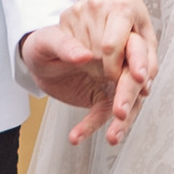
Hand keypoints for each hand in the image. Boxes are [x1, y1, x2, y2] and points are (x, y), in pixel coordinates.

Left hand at [24, 0, 157, 148]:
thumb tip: (83, 55)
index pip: (134, 46)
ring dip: (123, 122)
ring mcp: (114, 82)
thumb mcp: (47, 41)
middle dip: (130, 94)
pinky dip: (91, 127)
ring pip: (128, 102)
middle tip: (121, 111)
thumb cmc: (44, 43)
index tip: (132, 75)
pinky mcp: (104, 100)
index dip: (137, 61)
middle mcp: (118, 60)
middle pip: (136, 77)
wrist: (37, 62)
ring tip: (113, 136)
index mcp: (112, 37)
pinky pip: (103, 115)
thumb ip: (64, 45)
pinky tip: (76, 136)